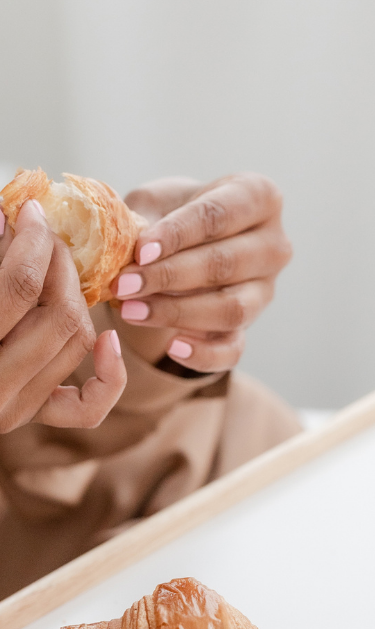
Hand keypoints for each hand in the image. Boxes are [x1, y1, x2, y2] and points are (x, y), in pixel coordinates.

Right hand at [0, 201, 126, 432]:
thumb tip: (8, 216)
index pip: (20, 285)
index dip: (33, 239)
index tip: (30, 211)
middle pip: (61, 313)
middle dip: (60, 262)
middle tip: (44, 235)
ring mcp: (14, 409)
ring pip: (78, 343)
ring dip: (77, 296)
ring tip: (55, 267)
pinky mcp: (29, 416)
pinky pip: (87, 406)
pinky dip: (109, 374)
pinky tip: (108, 337)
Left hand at [113, 174, 292, 372]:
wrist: (186, 239)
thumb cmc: (173, 212)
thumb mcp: (157, 200)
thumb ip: (144, 220)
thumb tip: (121, 248)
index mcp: (258, 196)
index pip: (219, 215)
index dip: (178, 234)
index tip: (140, 251)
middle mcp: (273, 244)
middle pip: (226, 264)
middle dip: (170, 276)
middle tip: (124, 284)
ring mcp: (266, 289)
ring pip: (232, 309)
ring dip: (177, 312)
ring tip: (131, 311)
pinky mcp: (251, 325)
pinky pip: (234, 349)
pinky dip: (205, 354)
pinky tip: (173, 347)